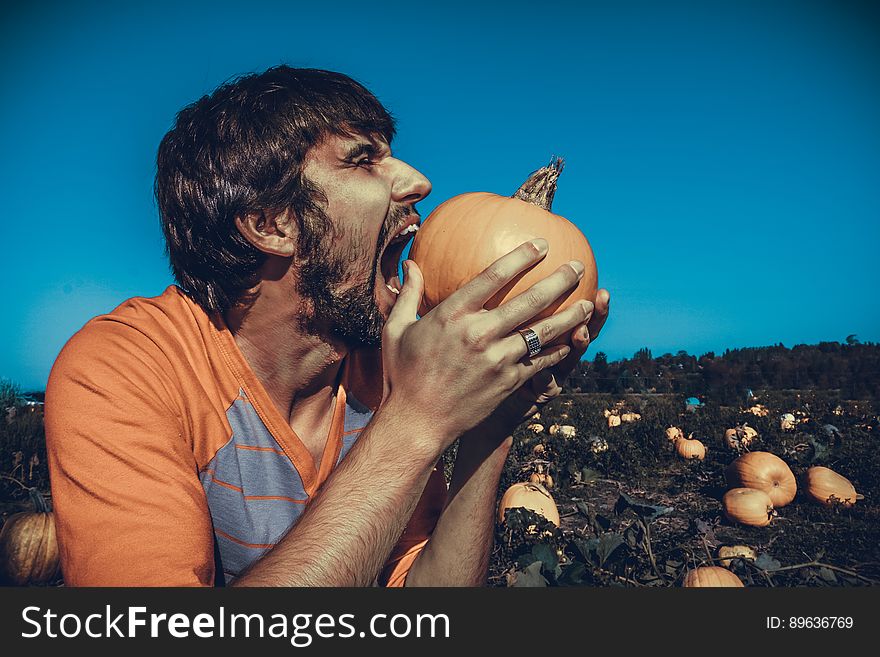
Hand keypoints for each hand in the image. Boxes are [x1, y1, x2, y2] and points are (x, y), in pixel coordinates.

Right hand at [379, 239, 591, 450]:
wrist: (416, 422)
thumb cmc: (402, 375)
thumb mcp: (396, 330)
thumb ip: (407, 294)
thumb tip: (411, 264)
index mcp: (452, 315)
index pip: (493, 276)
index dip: (520, 257)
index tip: (540, 245)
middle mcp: (478, 334)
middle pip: (529, 300)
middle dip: (559, 281)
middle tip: (577, 267)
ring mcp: (496, 359)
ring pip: (542, 332)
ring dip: (570, 316)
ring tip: (589, 304)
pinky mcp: (507, 382)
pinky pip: (540, 362)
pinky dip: (558, 350)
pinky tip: (572, 342)